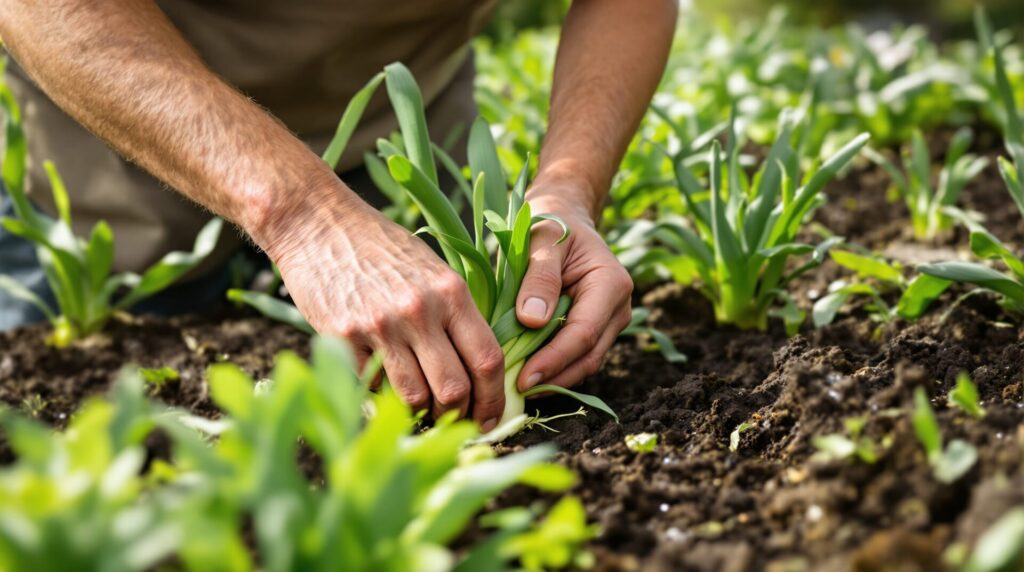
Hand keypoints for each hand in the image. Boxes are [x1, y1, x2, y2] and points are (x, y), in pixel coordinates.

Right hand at [263, 188, 505, 430]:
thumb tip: (479, 372)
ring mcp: (379, 326)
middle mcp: (420, 311)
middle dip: (459, 416)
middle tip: (455, 422)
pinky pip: (371, 386)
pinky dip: (382, 396)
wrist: (319, 224)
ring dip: (421, 414)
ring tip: (421, 412)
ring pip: (414, 397)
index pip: (486, 360)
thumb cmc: (382, 248)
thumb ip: (456, 316)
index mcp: (451, 293)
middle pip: (454, 389)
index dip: (493, 399)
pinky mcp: (342, 337)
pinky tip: (384, 388)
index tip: (491, 418)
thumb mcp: (433, 271)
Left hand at [515, 186, 632, 391]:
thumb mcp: (540, 240)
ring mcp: (610, 321)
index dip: (554, 360)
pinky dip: (553, 371)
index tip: (522, 377)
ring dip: (552, 380)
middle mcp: (618, 307)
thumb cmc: (549, 222)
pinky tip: (524, 378)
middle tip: (512, 393)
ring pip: (584, 363)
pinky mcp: (595, 330)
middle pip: (587, 356)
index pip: (583, 334)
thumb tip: (533, 321)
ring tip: (515, 392)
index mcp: (611, 283)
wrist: (563, 216)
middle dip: (552, 378)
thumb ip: (539, 277)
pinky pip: (576, 358)